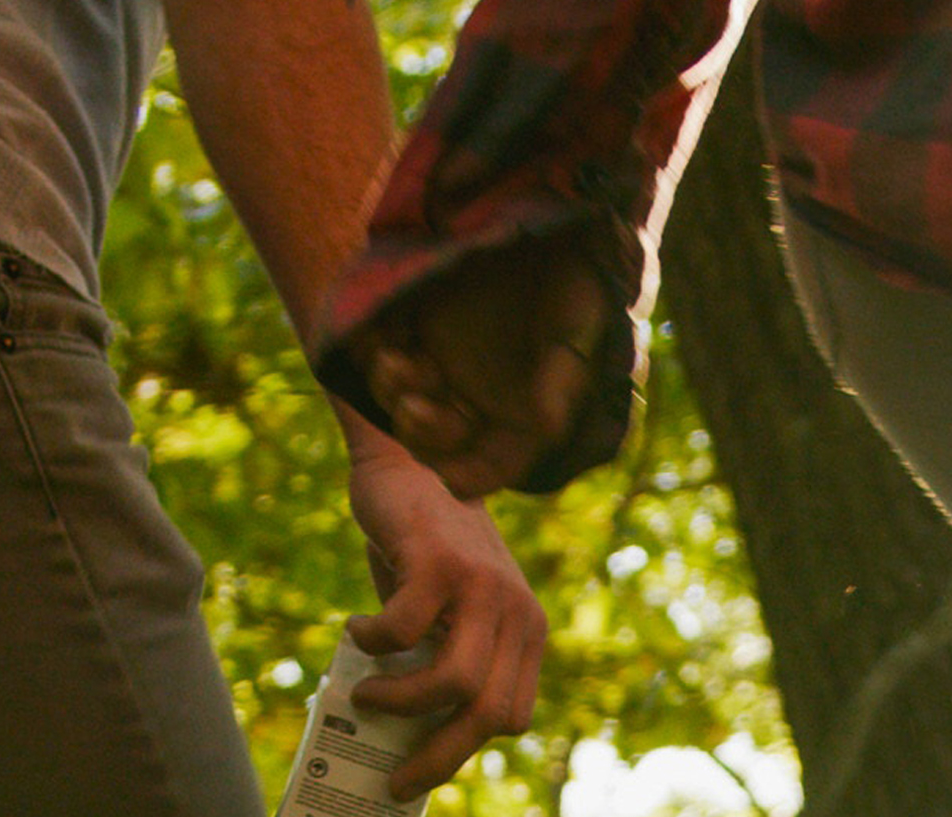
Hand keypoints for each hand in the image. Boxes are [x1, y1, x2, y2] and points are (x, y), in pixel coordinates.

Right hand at [341, 443, 547, 796]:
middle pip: (487, 712)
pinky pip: (404, 630)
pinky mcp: (441, 563)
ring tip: (364, 697)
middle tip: (396, 780)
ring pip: (454, 681)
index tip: (421, 760)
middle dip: (438, 758)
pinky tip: (356, 631)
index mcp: (527, 632)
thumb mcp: (448, 614)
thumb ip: (441, 662)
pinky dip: (372, 642)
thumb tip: (400, 738)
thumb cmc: (423, 552)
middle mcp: (518, 612)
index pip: (511, 716)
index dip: (465, 746)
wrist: (410, 465)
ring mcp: (484, 587)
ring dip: (400, 703)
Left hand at [351, 234, 611, 496]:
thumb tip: (545, 426)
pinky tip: (384, 331)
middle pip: (435, 441)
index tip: (453, 478)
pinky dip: (370, 347)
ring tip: (395, 356)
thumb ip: (564, 374)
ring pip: (399, 399)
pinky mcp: (409, 321)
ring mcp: (439, 358)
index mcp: (520, 408)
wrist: (538, 203)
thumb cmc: (574, 265)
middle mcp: (476, 392)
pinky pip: (374, 350)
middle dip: (420, 430)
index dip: (472, 474)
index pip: (492, 463)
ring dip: (391, 388)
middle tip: (414, 404)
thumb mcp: (581, 316)